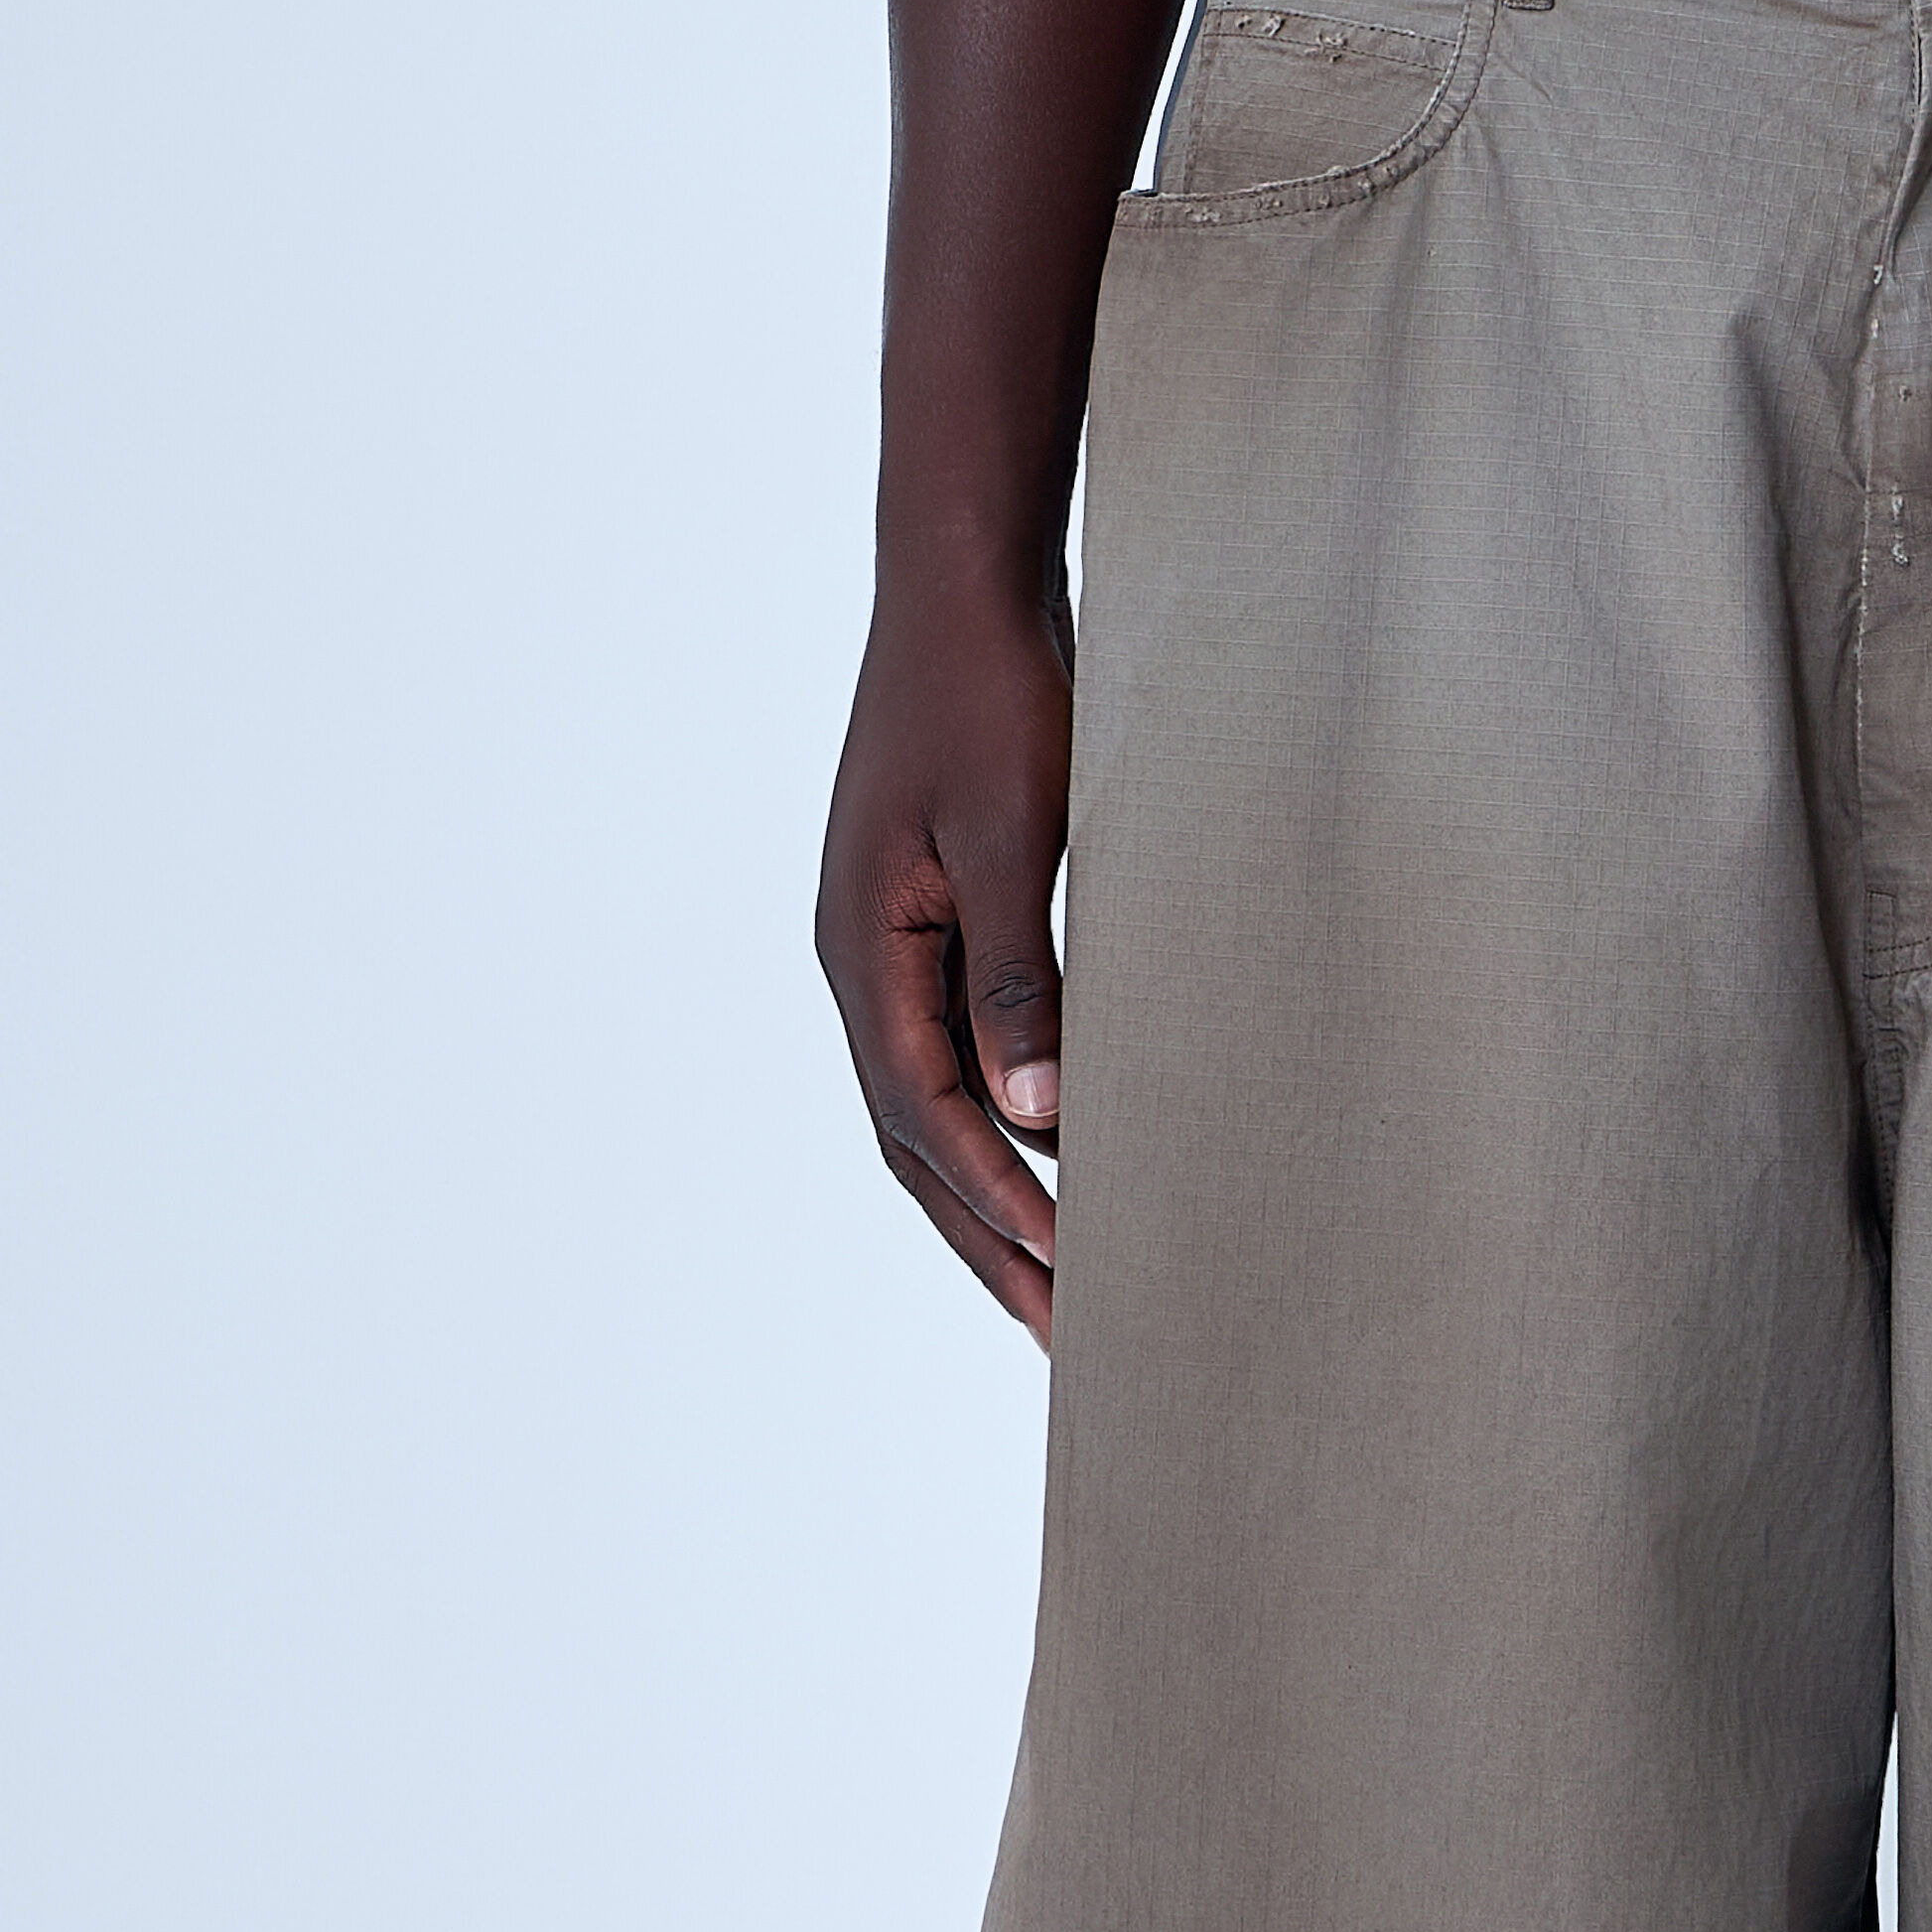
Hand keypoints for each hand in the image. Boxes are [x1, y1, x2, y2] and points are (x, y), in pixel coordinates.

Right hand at [816, 571, 1074, 1339]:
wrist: (967, 588)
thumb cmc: (994, 694)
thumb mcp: (1015, 833)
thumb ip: (1022, 975)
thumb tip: (1038, 1118)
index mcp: (865, 952)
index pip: (925, 1116)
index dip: (995, 1201)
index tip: (1068, 1269)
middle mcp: (861, 967)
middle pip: (916, 1147)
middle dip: (992, 1247)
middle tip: (1070, 1343)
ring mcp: (888, 954)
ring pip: (930, 1120)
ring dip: (993, 1210)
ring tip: (1065, 1295)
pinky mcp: (929, 934)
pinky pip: (955, 1068)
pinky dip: (1001, 1138)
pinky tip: (1057, 1175)